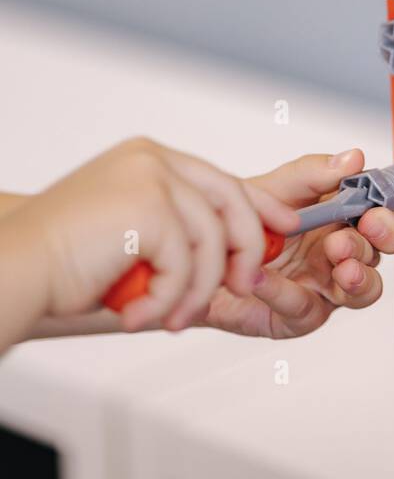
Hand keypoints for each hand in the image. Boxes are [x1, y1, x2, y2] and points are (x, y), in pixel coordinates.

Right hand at [21, 138, 299, 331]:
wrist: (14, 269)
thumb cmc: (62, 263)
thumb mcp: (130, 235)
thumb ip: (176, 230)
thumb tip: (231, 255)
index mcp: (148, 159)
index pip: (221, 180)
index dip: (258, 207)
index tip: (282, 230)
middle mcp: (153, 160)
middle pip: (231, 201)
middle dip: (246, 249)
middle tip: (244, 287)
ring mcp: (153, 179)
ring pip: (212, 243)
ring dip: (196, 292)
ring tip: (168, 319)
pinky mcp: (150, 208)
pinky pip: (188, 266)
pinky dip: (168, 301)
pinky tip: (138, 315)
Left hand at [202, 149, 393, 338]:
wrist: (202, 249)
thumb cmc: (243, 218)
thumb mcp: (277, 186)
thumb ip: (313, 173)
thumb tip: (353, 158)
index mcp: (341, 220)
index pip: (381, 218)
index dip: (386, 218)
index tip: (374, 211)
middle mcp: (339, 254)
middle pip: (379, 254)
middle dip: (377, 245)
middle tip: (357, 234)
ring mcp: (324, 287)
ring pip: (363, 291)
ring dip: (357, 276)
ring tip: (340, 265)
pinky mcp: (299, 315)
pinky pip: (304, 307)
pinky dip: (284, 292)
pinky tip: (264, 277)